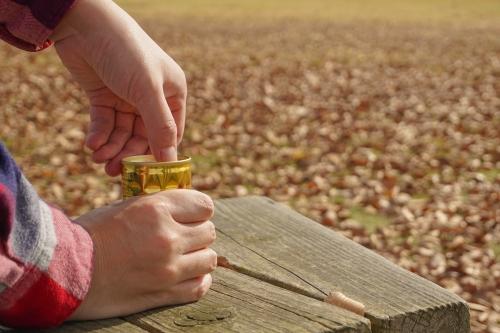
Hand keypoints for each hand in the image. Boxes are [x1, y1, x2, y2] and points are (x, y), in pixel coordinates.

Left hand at [51, 0, 185, 175]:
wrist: (84, 24)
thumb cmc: (126, 52)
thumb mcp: (147, 90)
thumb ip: (159, 126)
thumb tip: (170, 161)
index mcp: (172, 93)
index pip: (171, 133)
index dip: (160, 154)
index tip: (148, 176)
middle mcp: (152, 97)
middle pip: (144, 137)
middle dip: (129, 154)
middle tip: (114, 172)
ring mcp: (127, 97)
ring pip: (122, 133)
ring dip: (111, 148)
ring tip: (99, 159)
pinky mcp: (104, 96)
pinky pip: (105, 123)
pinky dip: (99, 135)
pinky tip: (91, 144)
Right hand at [69, 190, 216, 319]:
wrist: (64, 271)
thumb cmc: (91, 234)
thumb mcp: (126, 206)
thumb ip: (159, 206)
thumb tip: (186, 206)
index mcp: (156, 209)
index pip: (204, 205)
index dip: (198, 209)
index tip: (191, 214)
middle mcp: (167, 237)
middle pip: (208, 231)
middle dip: (198, 231)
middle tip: (184, 235)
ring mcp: (168, 267)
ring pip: (210, 258)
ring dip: (199, 255)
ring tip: (185, 256)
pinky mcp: (164, 293)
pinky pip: (201, 286)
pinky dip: (199, 279)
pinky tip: (188, 274)